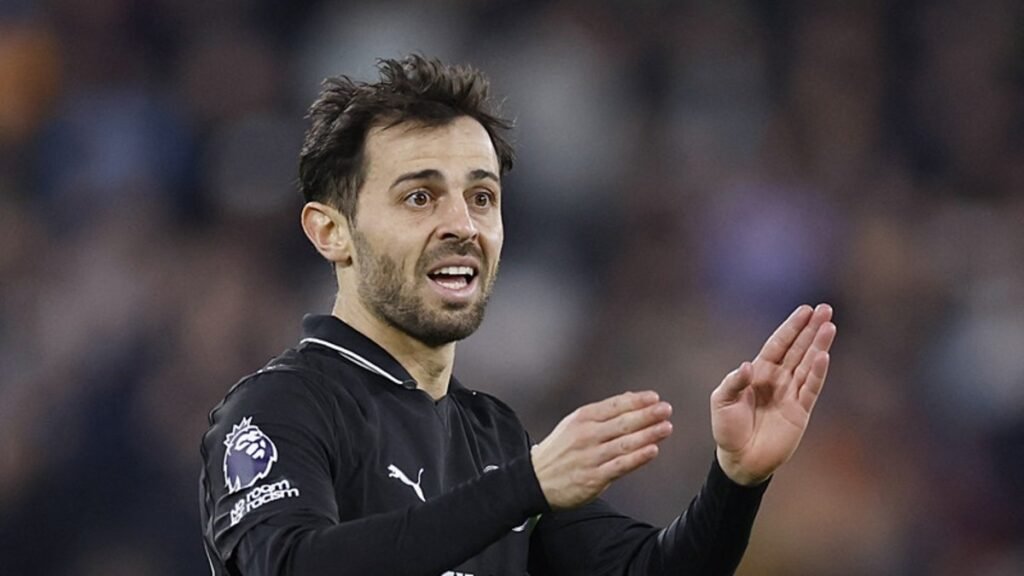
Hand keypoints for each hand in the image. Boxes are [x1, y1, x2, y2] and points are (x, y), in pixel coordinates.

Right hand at [531, 391, 672, 508]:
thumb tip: (631, 398)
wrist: (535, 480)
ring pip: (624, 443)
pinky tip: (653, 450)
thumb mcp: (574, 424)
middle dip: (647, 415)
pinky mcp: (593, 477)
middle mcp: (586, 435)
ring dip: (648, 434)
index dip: (636, 401)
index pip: (614, 406)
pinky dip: (637, 458)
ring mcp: (590, 457)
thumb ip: (603, 413)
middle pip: (622, 422)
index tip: (655, 398)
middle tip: (666, 409)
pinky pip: (620, 465)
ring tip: (666, 427)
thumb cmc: (560, 451)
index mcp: (582, 418)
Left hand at [711, 304, 835, 485]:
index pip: (778, 345)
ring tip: (830, 326)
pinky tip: (824, 356)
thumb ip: (733, 382)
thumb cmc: (727, 429)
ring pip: (807, 365)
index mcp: (758, 373)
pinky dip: (817, 373)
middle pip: (797, 349)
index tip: (805, 310)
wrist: (739, 460)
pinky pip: (810, 389)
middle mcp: (777, 380)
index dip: (791, 328)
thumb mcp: (721, 402)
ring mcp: (790, 395)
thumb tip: (749, 366)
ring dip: (819, 346)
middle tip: (826, 309)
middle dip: (811, 329)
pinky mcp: (799, 412)